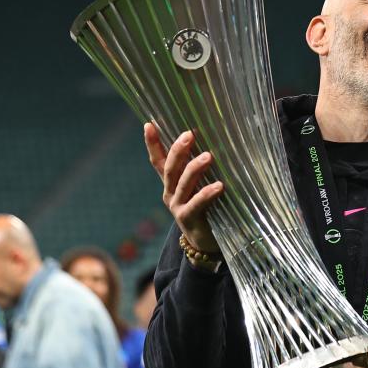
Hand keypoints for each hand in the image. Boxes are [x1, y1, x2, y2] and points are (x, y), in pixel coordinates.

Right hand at [144, 123, 223, 253]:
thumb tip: (214, 144)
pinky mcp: (188, 219)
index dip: (153, 144)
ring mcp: (178, 206)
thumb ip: (201, 171)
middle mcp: (170, 193)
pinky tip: (219, 186)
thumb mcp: (200, 187)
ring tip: (207, 156)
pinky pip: (197, 204)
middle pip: (170, 168)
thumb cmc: (206, 209)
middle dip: (178, 150)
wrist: (204, 243)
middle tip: (189, 135)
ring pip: (183, 184)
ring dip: (194, 168)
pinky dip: (207, 193)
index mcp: (171, 184)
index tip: (149, 124)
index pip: (158, 161)